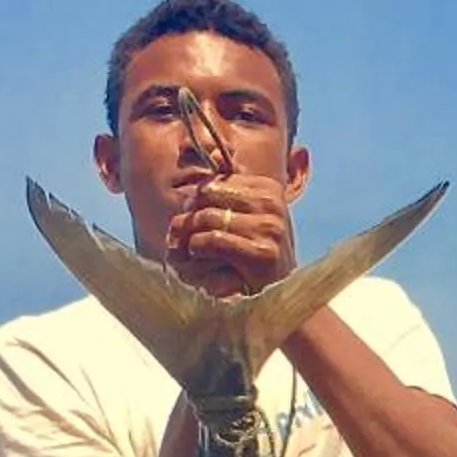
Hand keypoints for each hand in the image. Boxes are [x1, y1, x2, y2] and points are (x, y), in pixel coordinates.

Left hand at [165, 173, 296, 295]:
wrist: (280, 298)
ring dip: (188, 239)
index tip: (188, 220)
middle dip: (187, 219)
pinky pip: (212, 240)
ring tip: (186, 253)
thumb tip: (208, 158)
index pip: (213, 183)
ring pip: (206, 218)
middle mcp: (272, 205)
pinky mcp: (262, 253)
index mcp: (268, 189)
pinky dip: (198, 250)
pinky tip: (200, 259)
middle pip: (207, 197)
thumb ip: (228, 193)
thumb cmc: (255, 257)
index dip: (194, 202)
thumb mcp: (246, 220)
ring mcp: (270, 228)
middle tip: (176, 239)